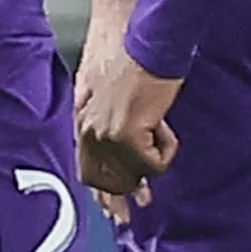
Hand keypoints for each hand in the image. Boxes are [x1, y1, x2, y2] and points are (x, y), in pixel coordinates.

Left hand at [72, 38, 183, 214]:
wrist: (150, 45)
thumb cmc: (137, 62)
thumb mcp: (109, 96)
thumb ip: (106, 124)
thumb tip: (119, 156)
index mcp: (83, 123)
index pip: (88, 172)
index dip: (104, 193)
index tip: (115, 207)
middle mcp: (89, 133)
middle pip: (109, 182)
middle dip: (128, 192)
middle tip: (145, 201)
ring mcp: (107, 136)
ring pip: (137, 174)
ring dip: (155, 158)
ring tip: (161, 133)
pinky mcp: (128, 136)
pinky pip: (156, 164)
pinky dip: (167, 148)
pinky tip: (164, 124)